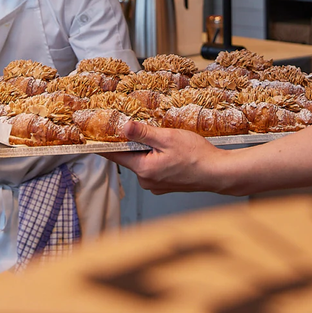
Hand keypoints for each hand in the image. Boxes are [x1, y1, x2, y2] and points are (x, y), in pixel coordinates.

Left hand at [102, 121, 229, 194]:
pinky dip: (158, 158)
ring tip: (164, 141)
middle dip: (134, 143)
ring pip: (143, 162)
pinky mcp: (166, 185)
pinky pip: (154, 168)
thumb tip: (124, 127)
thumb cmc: (196, 156)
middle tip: (144, 128)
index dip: (104, 144)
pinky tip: (171, 152)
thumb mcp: (167, 138)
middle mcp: (147, 181)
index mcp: (144, 169)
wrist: (218, 173)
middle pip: (130, 157)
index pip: (115, 155)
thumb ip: (143, 133)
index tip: (93, 137)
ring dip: (148, 150)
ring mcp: (156, 185)